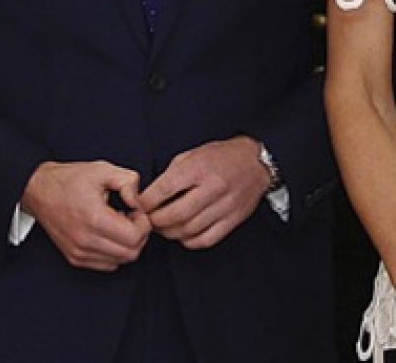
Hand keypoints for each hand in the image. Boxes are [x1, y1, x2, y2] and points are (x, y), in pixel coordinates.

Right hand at [21, 160, 150, 270]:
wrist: (40, 190)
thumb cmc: (69, 180)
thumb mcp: (103, 169)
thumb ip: (128, 181)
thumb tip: (138, 201)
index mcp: (94, 219)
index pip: (134, 238)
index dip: (143, 223)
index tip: (136, 211)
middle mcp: (86, 242)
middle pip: (131, 253)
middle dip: (139, 234)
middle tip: (131, 216)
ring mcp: (79, 253)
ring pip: (120, 261)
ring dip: (126, 244)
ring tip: (119, 223)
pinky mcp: (75, 258)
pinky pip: (106, 264)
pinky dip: (114, 252)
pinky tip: (109, 232)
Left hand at [137, 135, 269, 248]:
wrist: (256, 161)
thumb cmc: (222, 156)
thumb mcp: (194, 154)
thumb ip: (172, 173)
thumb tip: (151, 194)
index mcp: (199, 167)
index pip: (164, 189)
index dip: (146, 201)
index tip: (140, 205)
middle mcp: (212, 187)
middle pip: (175, 214)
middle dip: (155, 221)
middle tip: (148, 220)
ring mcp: (225, 205)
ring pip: (189, 230)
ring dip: (170, 232)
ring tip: (163, 227)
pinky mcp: (233, 219)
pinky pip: (206, 239)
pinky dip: (189, 241)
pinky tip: (183, 234)